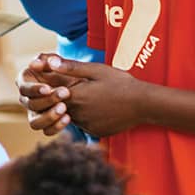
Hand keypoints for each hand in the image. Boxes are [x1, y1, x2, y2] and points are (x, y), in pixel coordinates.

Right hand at [18, 55, 83, 134]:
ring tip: (64, 108)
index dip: (34, 89)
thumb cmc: (67, 72)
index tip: (48, 88)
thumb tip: (35, 62)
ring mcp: (36, 113)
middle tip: (65, 93)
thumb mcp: (61, 62)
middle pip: (30, 104)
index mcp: (27, 81)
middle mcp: (28, 99)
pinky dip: (56, 127)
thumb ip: (50, 59)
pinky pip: (46, 131)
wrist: (84, 88)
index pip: (23, 87)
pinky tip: (68, 117)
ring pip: (34, 122)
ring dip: (48, 117)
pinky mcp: (46, 124)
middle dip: (47, 100)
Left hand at [33, 54, 147, 137]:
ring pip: (71, 116)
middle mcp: (78, 113)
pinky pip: (84, 125)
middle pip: (59, 107)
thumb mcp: (96, 70)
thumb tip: (50, 61)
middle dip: (62, 99)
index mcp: (76, 96)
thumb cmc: (121, 83)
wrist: (144, 104)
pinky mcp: (95, 132)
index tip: (59, 82)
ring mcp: (87, 125)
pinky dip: (86, 117)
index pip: (51, 94)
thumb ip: (71, 67)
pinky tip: (98, 109)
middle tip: (79, 90)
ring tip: (90, 98)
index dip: (52, 88)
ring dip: (75, 108)